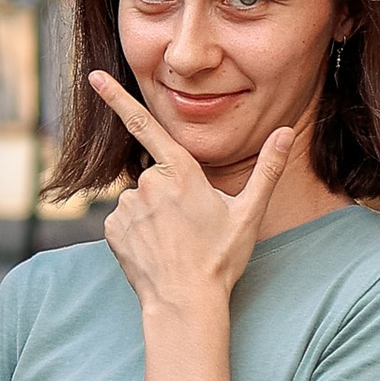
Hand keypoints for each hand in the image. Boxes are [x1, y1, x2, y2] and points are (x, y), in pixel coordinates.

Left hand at [91, 71, 293, 316]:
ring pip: (139, 200)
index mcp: (181, 172)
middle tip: (190, 227)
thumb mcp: (249, 213)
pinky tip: (155, 250)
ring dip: (153, 214)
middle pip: (156, 177)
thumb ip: (268, 168)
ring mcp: (128, 207)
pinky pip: (123, 221)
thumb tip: (285, 130)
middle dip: (170, 195)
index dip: (117, 98)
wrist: (185, 303)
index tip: (94, 77)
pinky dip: (136, 232)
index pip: (144, 125)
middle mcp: (149, 184)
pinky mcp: (112, 229)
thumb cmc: (220, 259)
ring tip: (174, 243)